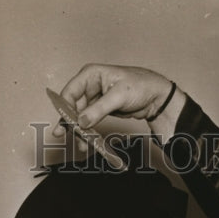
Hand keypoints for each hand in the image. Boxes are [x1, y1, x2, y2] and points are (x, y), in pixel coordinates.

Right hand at [52, 63, 182, 136]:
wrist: (157, 97)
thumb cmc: (141, 86)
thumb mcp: (119, 96)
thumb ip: (99, 109)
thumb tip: (82, 121)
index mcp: (91, 74)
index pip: (70, 91)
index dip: (65, 107)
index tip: (67, 123)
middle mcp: (90, 85)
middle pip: (72, 105)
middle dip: (69, 122)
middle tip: (61, 135)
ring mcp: (95, 98)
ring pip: (80, 116)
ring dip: (78, 129)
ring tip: (80, 143)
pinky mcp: (101, 109)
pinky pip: (89, 121)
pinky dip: (87, 130)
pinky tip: (87, 140)